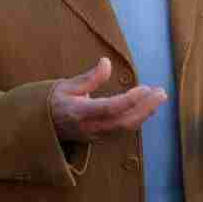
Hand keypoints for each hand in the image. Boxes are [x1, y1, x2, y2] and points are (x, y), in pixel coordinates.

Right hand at [49, 57, 166, 144]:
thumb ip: (89, 78)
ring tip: (159, 96)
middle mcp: (89, 128)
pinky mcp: (100, 138)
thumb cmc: (53, 102)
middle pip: (123, 122)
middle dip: (145, 108)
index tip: (145, 88)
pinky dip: (138, 118)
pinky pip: (123, 130)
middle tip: (162, 92)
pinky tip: (148, 106)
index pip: (108, 109)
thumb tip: (107, 63)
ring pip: (125, 128)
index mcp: (78, 112)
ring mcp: (95, 136)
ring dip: (145, 113)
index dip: (129, 100)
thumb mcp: (65, 85)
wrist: (40, 127)